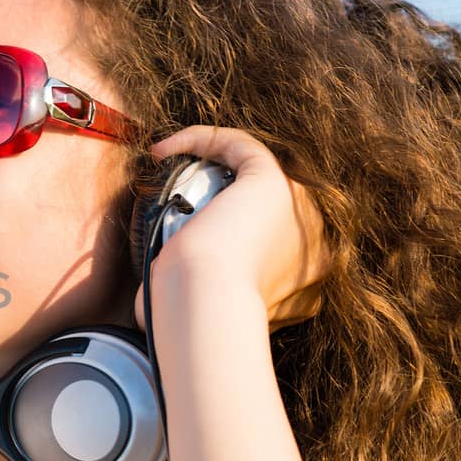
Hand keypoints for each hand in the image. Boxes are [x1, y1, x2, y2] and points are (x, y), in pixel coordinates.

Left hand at [134, 126, 330, 330]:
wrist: (208, 307)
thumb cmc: (195, 321)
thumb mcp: (203, 317)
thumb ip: (193, 306)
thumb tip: (144, 311)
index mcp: (306, 285)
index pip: (267, 246)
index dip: (226, 234)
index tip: (183, 235)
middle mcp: (315, 247)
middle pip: (266, 207)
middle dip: (221, 197)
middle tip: (172, 201)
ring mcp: (301, 212)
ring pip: (255, 171)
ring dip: (208, 160)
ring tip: (164, 171)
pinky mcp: (276, 182)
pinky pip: (240, 146)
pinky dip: (201, 139)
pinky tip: (162, 150)